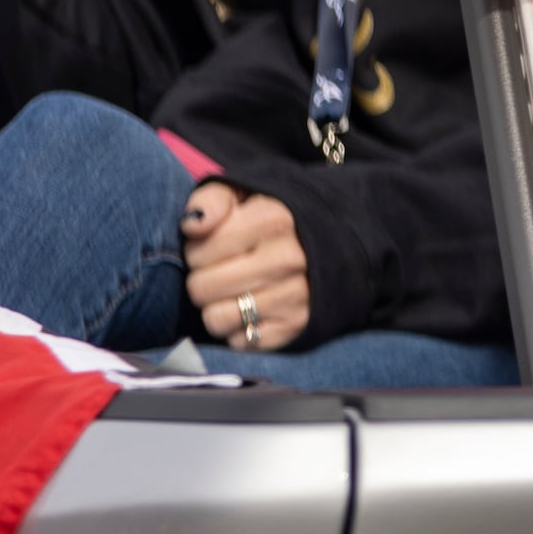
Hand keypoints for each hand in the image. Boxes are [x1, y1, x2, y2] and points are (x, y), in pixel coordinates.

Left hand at [180, 180, 310, 351]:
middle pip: (202, 289)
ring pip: (216, 320)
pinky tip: (253, 310)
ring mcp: (297, 295)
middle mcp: (289, 258)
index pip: (197, 253)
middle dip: (203, 281)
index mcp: (274, 219)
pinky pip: (241, 341)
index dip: (197, 251)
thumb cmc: (275, 216)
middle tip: (221, 271)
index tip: (214, 246)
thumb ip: (211, 200)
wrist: (340, 241)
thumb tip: (192, 225)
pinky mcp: (298, 326)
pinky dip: (240, 329)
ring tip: (233, 292)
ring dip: (217, 308)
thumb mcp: (244, 192)